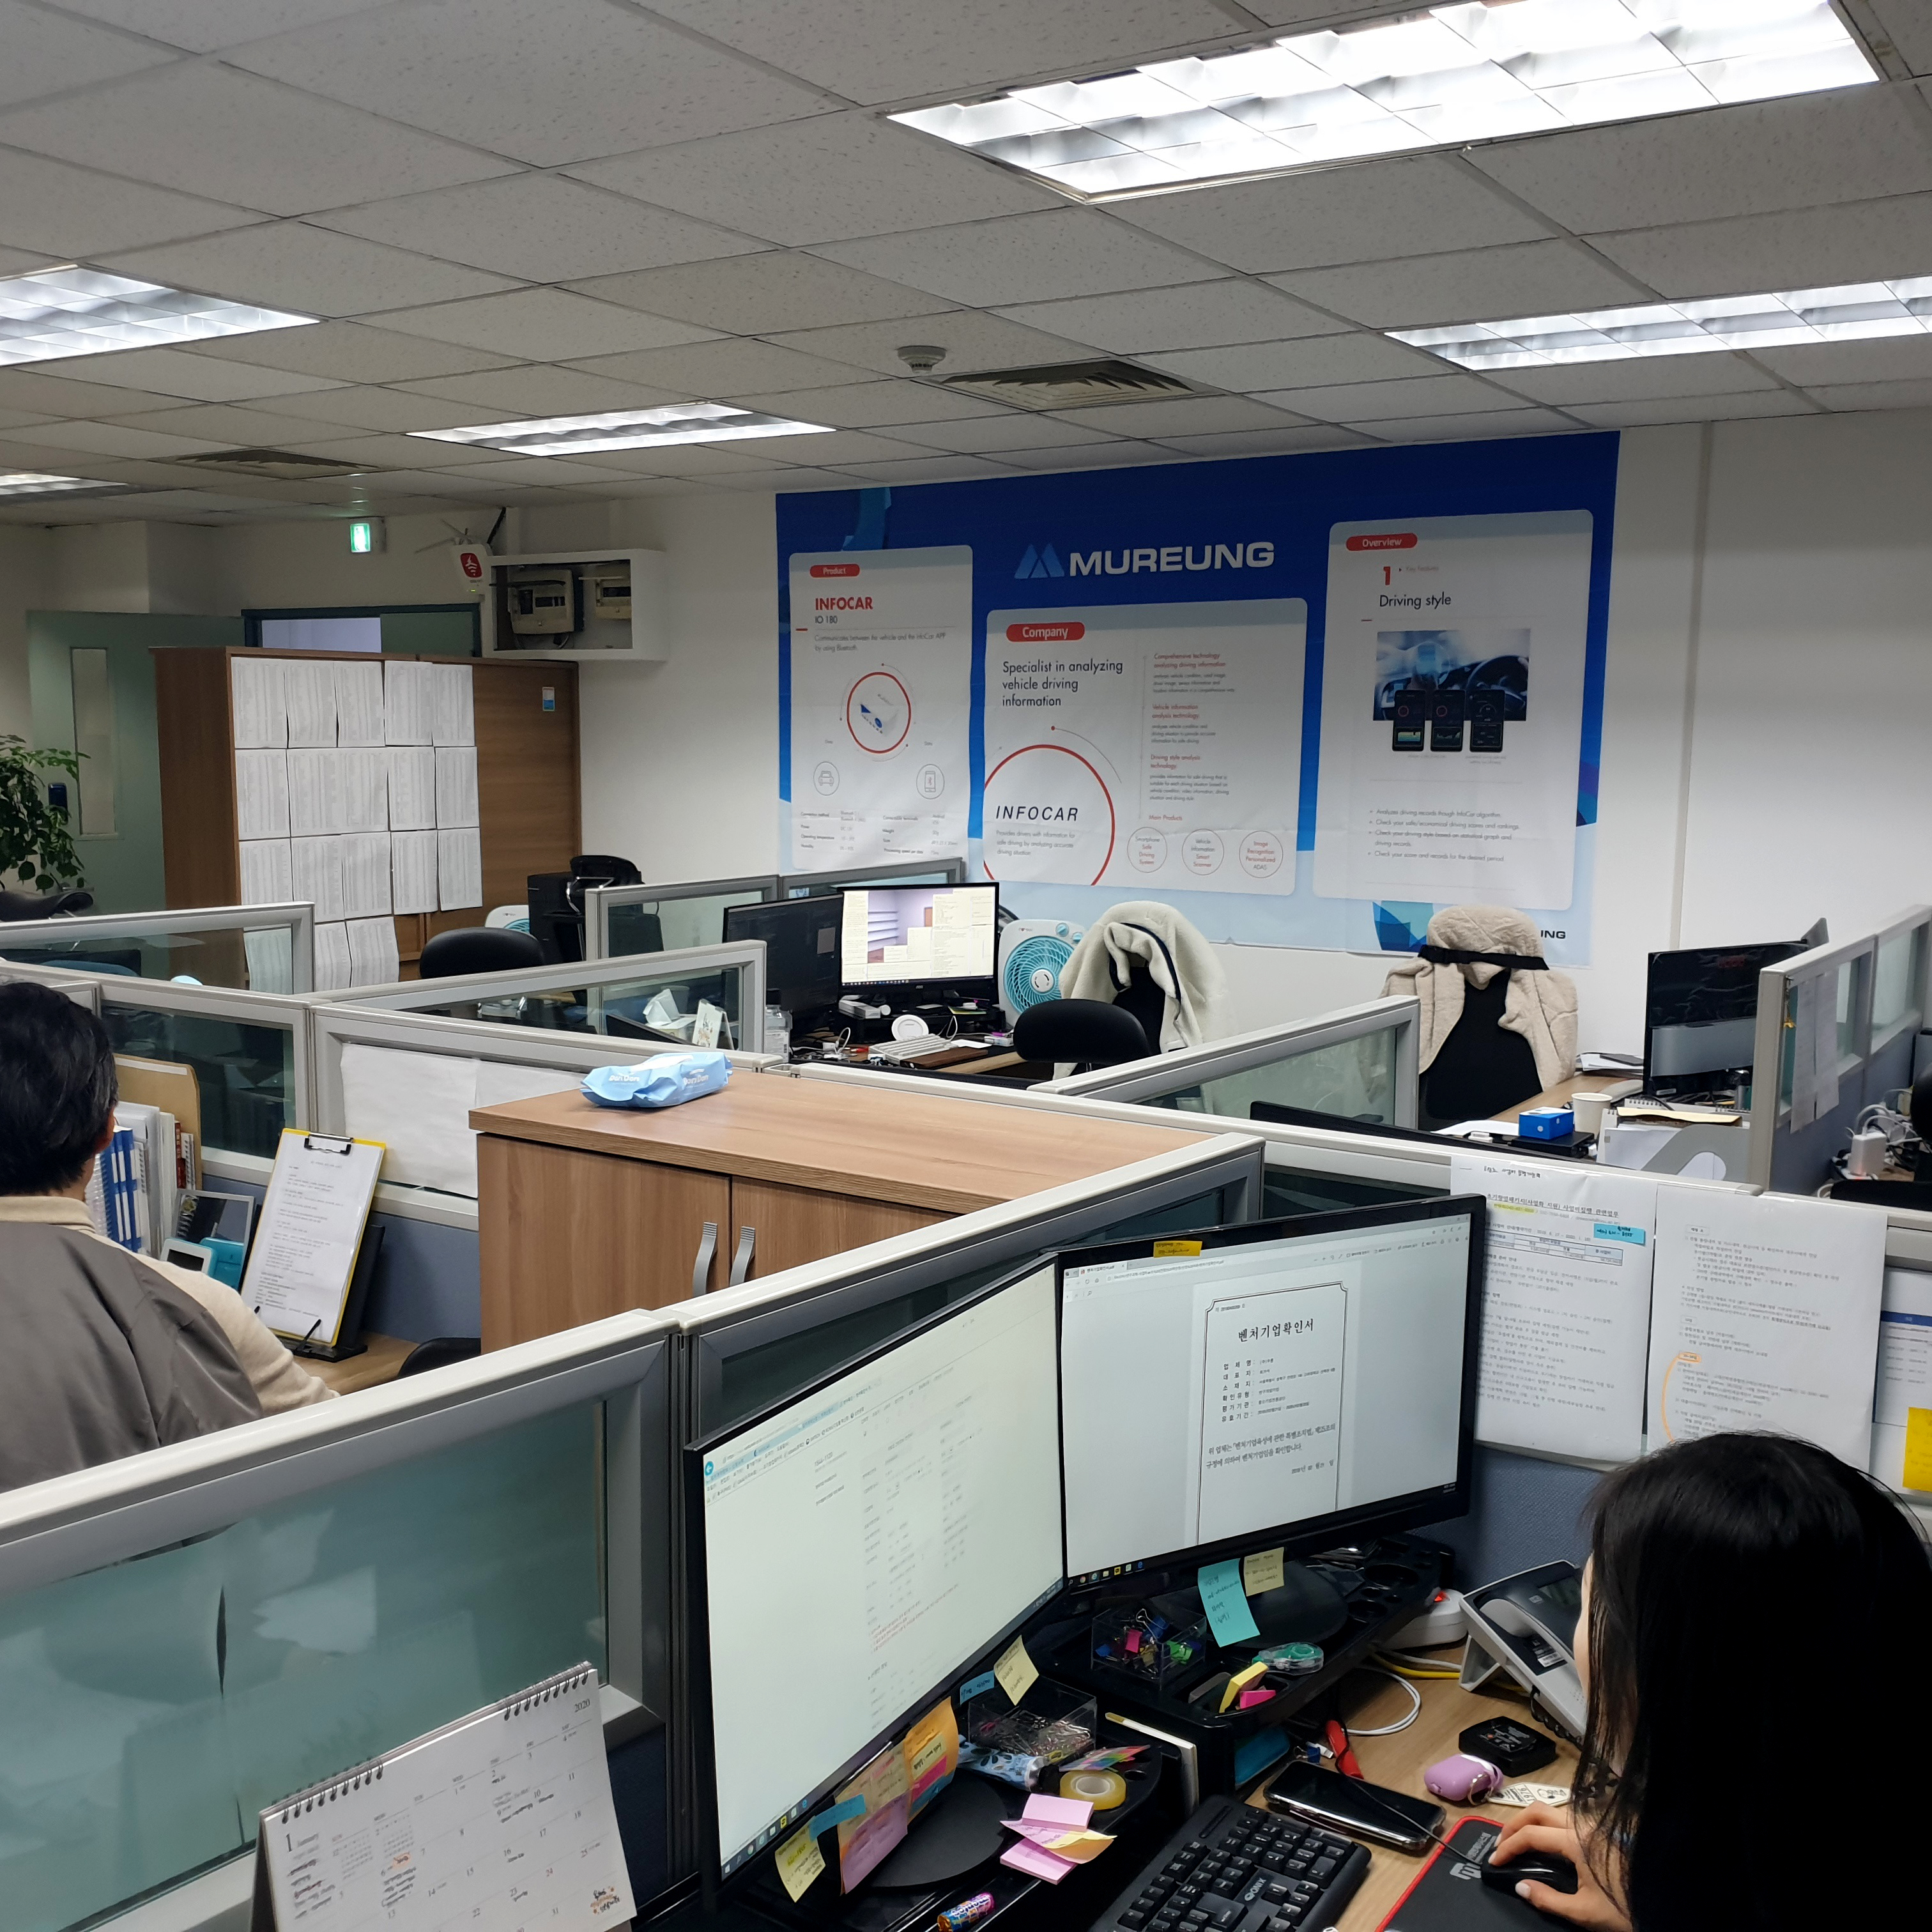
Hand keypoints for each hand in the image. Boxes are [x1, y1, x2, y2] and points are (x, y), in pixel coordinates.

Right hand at [1489, 1806, 1629, 1930]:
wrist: (1661, 1904)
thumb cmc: (1623, 1908)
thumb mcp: (1584, 1912)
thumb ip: (1548, 1899)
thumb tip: (1520, 1886)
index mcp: (1576, 1841)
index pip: (1531, 1835)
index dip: (1508, 1846)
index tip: (1494, 1861)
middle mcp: (1583, 1826)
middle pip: (1538, 1810)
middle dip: (1514, 1824)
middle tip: (1501, 1845)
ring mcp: (1594, 1827)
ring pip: (1553, 1811)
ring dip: (1531, 1822)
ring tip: (1519, 1842)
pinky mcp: (1602, 1834)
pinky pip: (1565, 1820)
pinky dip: (1546, 1826)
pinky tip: (1546, 1844)